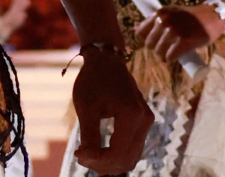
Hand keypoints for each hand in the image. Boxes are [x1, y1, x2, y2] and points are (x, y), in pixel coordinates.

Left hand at [70, 48, 150, 173]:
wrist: (107, 59)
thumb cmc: (93, 80)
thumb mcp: (86, 107)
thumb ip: (89, 136)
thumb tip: (89, 160)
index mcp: (132, 115)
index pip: (117, 154)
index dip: (97, 161)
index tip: (78, 154)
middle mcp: (145, 120)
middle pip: (126, 160)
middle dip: (102, 165)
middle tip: (81, 156)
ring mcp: (146, 121)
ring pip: (131, 158)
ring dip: (109, 163)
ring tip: (87, 154)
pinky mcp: (143, 123)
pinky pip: (132, 149)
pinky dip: (115, 155)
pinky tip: (97, 150)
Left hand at [138, 3, 224, 61]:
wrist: (212, 17)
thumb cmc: (192, 17)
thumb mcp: (172, 12)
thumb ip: (158, 20)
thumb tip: (137, 28)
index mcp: (159, 13)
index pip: (140, 31)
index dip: (146, 39)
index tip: (154, 42)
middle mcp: (163, 21)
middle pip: (149, 44)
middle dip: (157, 48)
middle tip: (167, 47)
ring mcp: (172, 32)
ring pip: (159, 52)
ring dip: (165, 55)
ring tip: (173, 51)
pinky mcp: (182, 42)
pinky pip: (170, 57)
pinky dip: (173, 58)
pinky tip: (178, 55)